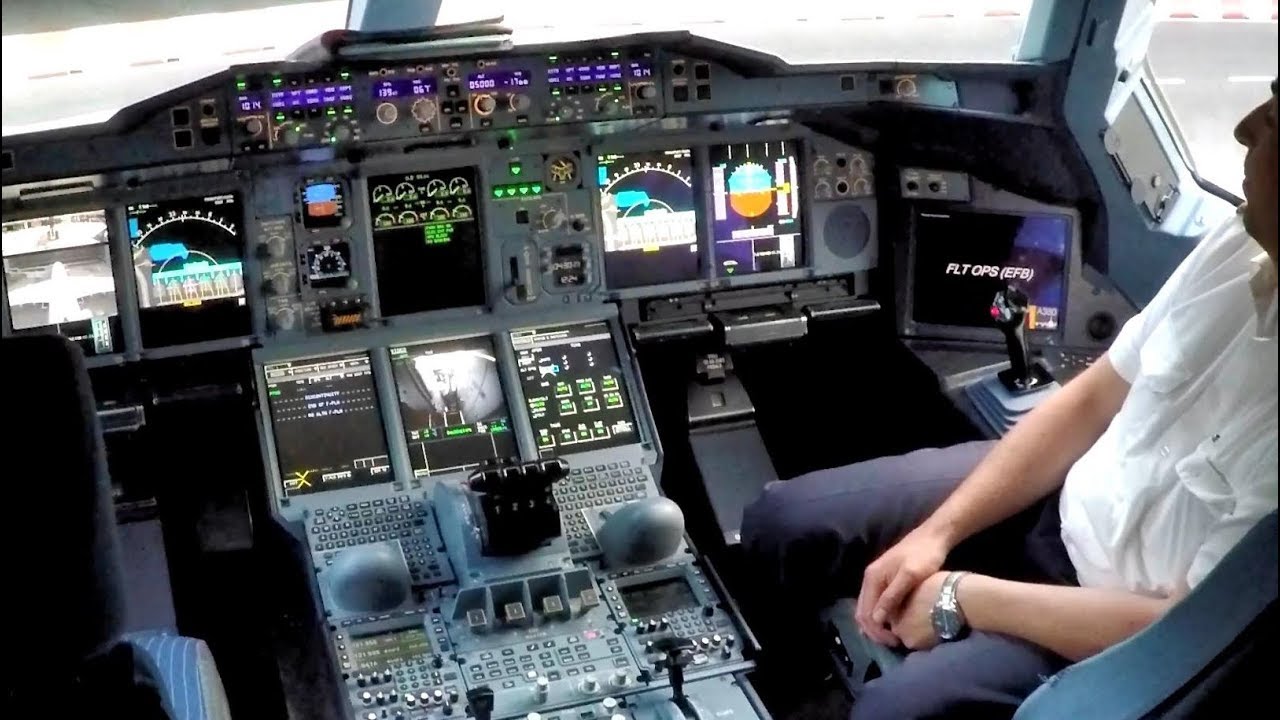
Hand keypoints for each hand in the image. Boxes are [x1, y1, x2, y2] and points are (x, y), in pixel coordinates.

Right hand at [855, 526, 949, 644]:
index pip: (866, 612)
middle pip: (863, 612)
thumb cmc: (924, 555)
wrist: (934, 536)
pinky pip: (876, 603)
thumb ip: (892, 596)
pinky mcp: (885, 581)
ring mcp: (876, 579)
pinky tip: (894, 624)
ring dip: (877, 625)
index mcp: (872, 578)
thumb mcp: (910, 576)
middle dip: (875, 631)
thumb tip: (877, 619)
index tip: (895, 642)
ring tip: (893, 637)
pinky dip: (881, 616)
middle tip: (893, 643)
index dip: (877, 631)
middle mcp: (869, 579)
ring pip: (868, 608)